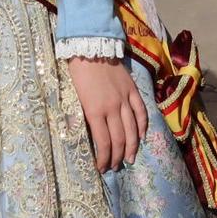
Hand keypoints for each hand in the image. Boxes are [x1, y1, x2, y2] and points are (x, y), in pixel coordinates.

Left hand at [66, 55, 149, 170]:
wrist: (90, 48)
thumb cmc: (77, 74)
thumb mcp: (74, 98)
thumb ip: (84, 117)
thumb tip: (91, 135)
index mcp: (94, 111)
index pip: (103, 142)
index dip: (104, 158)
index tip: (102, 168)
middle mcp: (112, 108)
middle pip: (119, 139)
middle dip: (117, 156)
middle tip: (115, 167)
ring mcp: (124, 99)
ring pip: (132, 128)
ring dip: (131, 146)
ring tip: (130, 158)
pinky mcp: (132, 90)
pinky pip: (141, 111)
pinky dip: (142, 125)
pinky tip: (140, 136)